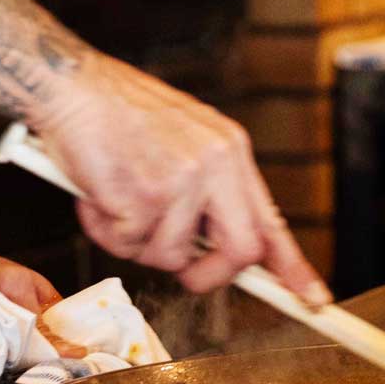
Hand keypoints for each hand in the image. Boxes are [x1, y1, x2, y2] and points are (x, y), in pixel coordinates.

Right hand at [34, 47, 328, 302]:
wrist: (71, 85)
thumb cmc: (117, 113)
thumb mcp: (185, 139)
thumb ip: (209, 189)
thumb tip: (219, 245)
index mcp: (230, 150)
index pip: (270, 220)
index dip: (291, 266)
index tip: (313, 298)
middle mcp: (215, 164)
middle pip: (240, 252)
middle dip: (208, 275)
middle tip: (182, 269)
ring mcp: (182, 181)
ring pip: (170, 256)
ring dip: (135, 242)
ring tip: (115, 200)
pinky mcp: (143, 197)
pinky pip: (128, 245)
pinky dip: (105, 230)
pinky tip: (96, 195)